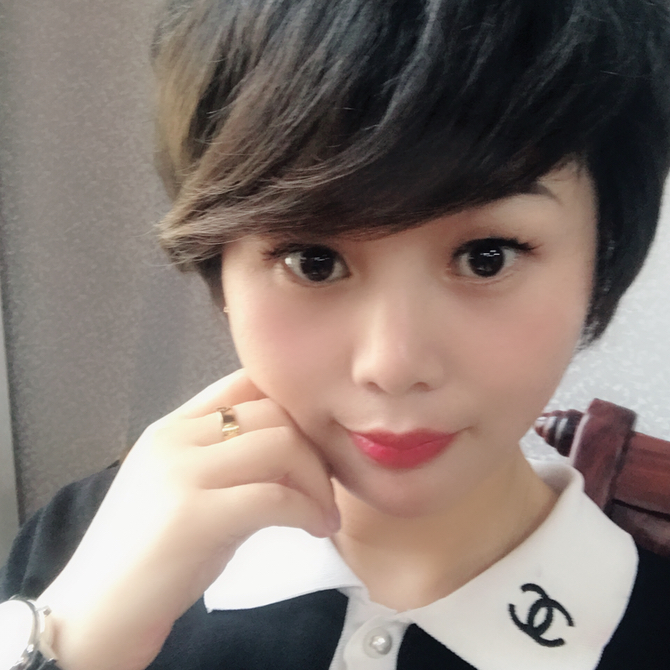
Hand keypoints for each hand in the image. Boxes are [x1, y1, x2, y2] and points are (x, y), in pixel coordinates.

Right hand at [39, 370, 338, 669]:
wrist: (94, 615)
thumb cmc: (147, 557)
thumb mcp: (187, 490)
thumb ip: (228, 461)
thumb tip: (293, 450)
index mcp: (172, 428)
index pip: (243, 384)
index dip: (291, 407)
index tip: (311, 446)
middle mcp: (175, 438)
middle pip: (274, 413)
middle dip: (313, 449)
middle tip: (324, 487)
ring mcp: (181, 473)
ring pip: (282, 445)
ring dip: (318, 482)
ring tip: (323, 513)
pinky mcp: (193, 516)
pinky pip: (275, 497)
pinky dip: (309, 511)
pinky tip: (316, 529)